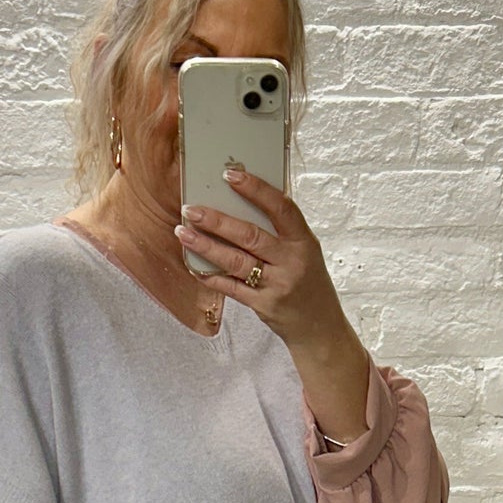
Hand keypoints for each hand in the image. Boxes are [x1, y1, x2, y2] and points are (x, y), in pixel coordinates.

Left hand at [173, 168, 347, 347]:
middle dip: (216, 221)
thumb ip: (280, 232)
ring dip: (206, 246)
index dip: (255, 189)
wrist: (319, 326)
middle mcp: (291, 262)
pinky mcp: (263, 305)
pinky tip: (194, 264)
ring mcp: (277, 285)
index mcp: (303, 241)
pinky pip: (231, 288)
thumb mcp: (305, 252)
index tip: (230, 175)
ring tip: (183, 233)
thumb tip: (242, 204)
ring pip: (235, 261)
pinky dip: (210, 275)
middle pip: (249, 235)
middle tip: (191, 209)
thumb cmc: (308, 282)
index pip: (280, 208)